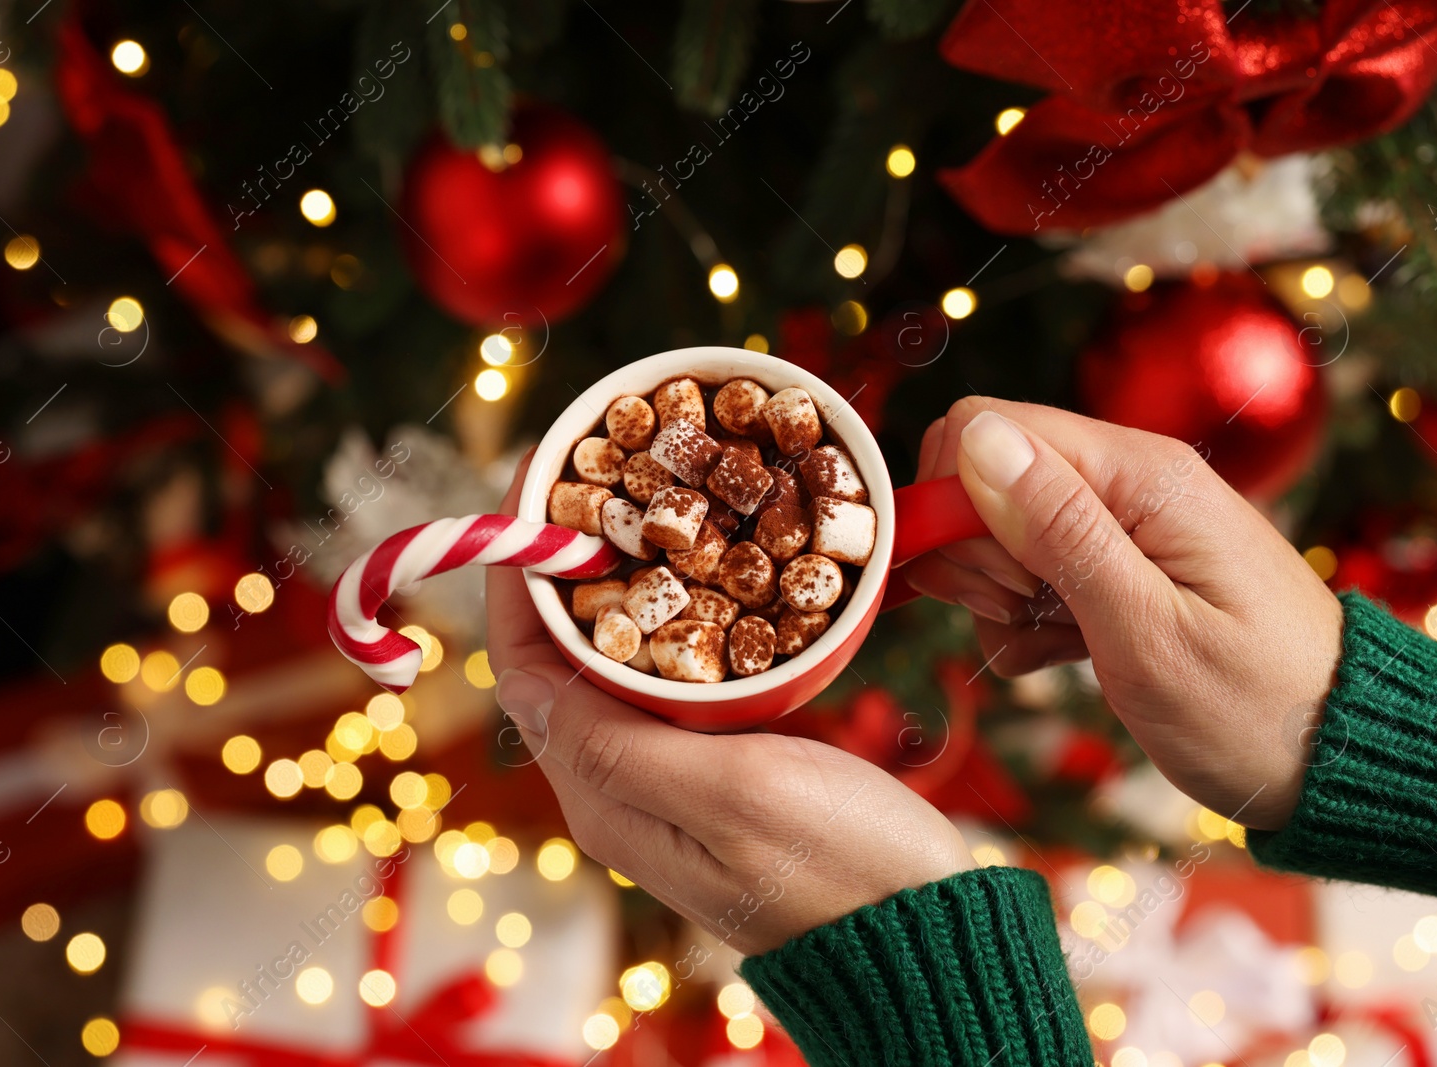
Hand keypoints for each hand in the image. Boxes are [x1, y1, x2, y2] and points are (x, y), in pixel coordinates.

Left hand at [487, 451, 973, 956]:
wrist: (926, 927)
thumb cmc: (843, 864)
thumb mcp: (731, 792)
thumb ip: (617, 741)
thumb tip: (510, 678)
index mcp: (606, 795)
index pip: (524, 664)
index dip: (521, 569)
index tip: (538, 480)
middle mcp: (623, 787)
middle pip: (561, 655)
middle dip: (564, 561)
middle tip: (591, 465)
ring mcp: (671, 778)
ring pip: (614, 661)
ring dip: (614, 579)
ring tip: (638, 494)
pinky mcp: (722, 767)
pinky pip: (670, 677)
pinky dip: (670, 613)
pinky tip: (699, 566)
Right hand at [901, 399, 1343, 829]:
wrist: (1336, 756)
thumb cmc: (1256, 706)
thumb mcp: (1147, 629)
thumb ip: (1058, 529)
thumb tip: (977, 439)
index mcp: (1138, 475)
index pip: (984, 428)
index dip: (950, 500)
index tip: (974, 579)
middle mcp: (1125, 482)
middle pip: (981, 480)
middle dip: (977, 557)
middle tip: (1033, 616)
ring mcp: (1119, 525)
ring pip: (995, 534)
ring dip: (997, 596)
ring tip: (1059, 642)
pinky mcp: (1113, 568)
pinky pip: (1026, 575)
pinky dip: (1023, 622)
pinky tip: (1064, 656)